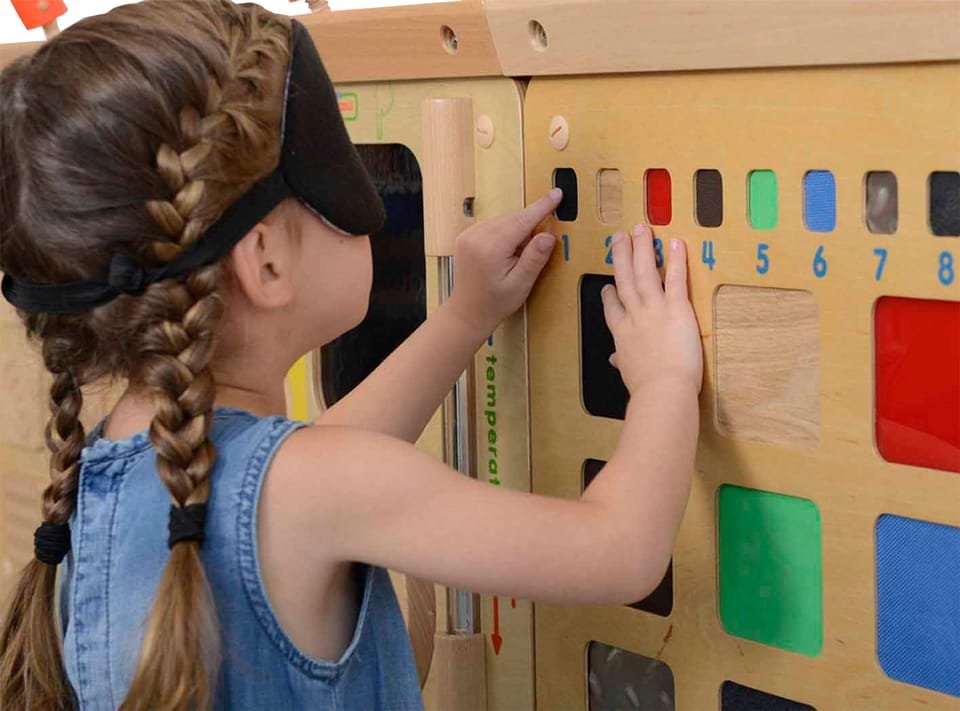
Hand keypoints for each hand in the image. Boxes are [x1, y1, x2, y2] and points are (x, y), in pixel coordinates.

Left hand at [446, 189, 562, 333]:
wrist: (467, 312)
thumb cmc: (493, 302)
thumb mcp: (520, 285)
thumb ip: (534, 258)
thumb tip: (547, 236)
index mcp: (490, 248)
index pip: (522, 220)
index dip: (542, 207)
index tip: (556, 194)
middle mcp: (476, 236)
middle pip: (513, 219)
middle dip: (528, 229)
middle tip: (529, 255)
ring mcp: (468, 235)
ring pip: (503, 221)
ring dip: (516, 232)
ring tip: (513, 260)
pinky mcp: (466, 236)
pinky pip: (492, 225)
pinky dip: (504, 233)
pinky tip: (504, 253)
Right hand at [603, 225, 702, 394]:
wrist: (662, 390)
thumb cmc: (647, 389)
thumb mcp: (629, 374)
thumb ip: (623, 362)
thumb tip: (615, 361)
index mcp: (622, 335)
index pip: (613, 309)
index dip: (609, 295)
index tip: (608, 284)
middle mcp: (634, 316)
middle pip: (624, 280)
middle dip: (620, 256)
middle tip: (618, 237)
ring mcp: (654, 309)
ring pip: (644, 272)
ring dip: (642, 248)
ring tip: (640, 228)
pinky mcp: (676, 308)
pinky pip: (676, 279)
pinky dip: (676, 259)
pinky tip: (675, 242)